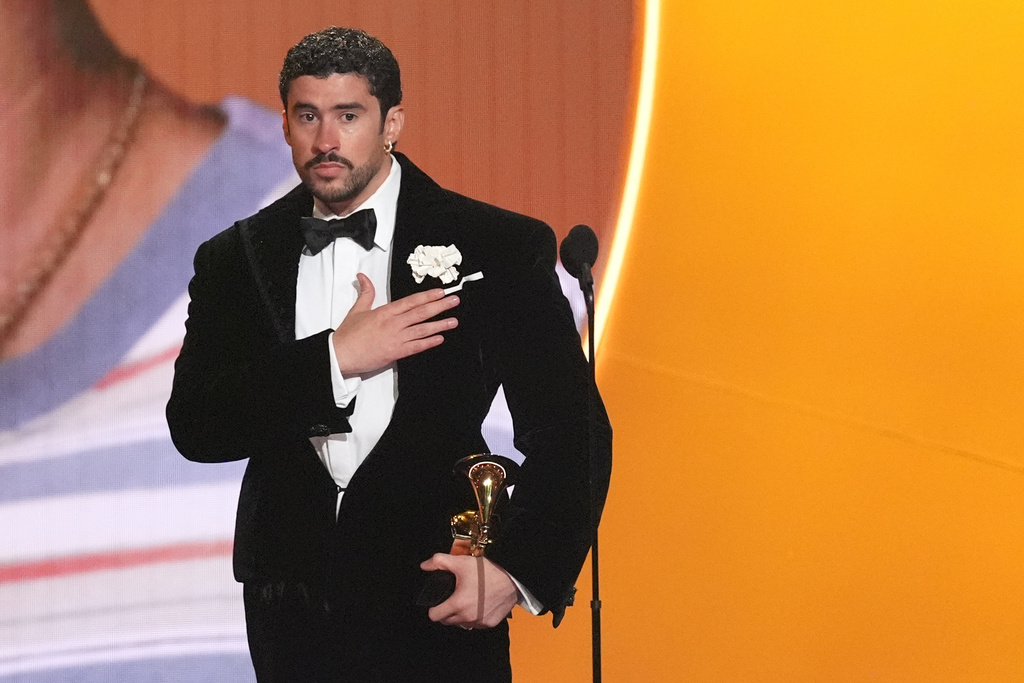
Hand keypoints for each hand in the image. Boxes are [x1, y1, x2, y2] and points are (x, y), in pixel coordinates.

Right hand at [333, 273, 457, 373]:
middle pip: (421, 313)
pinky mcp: (395, 353)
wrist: (341, 354)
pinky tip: (439, 339)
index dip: (428, 296)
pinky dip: (428, 343)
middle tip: (453, 301)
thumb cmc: (348, 334)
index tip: (440, 292)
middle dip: (440, 306)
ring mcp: (396, 338)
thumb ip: (366, 292)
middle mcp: (393, 324)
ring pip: (422, 330)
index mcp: (385, 312)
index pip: (411, 301)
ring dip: (439, 325)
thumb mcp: (357, 309)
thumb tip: (363, 277)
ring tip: (453, 321)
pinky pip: (416, 347)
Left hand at [420, 553, 518, 628]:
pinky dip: (474, 617)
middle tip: (452, 598)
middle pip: (447, 621)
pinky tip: (478, 604)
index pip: (435, 616)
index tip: (438, 601)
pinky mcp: (490, 623)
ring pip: (461, 624)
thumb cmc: (488, 571)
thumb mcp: (461, 562)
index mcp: (458, 604)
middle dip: (446, 611)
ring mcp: (480, 622)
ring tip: (466, 600)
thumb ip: (439, 562)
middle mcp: (468, 617)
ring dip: (460, 616)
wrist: (513, 577)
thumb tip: (425, 565)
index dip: (433, 608)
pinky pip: (476, 624)